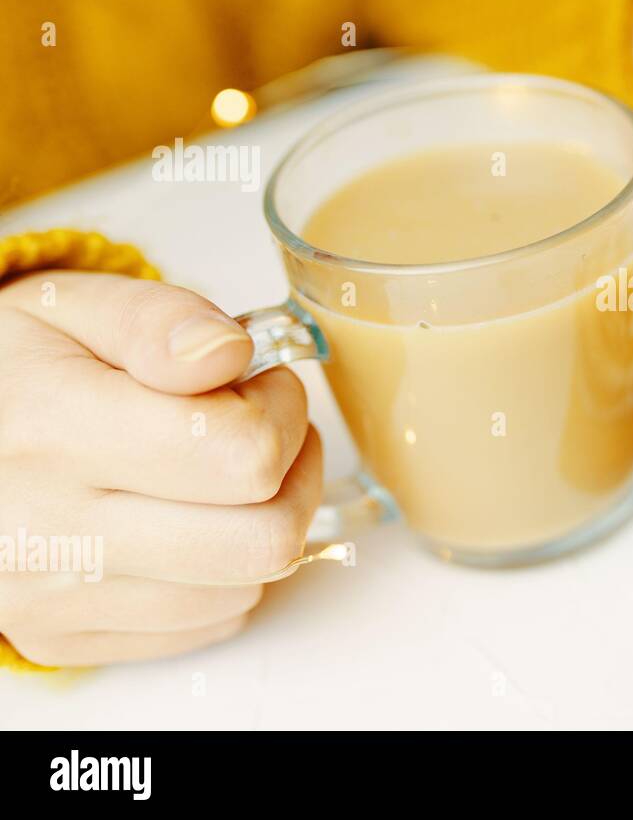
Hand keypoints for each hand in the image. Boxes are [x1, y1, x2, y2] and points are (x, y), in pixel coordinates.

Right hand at [0, 272, 320, 665]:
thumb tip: (228, 356)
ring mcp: (53, 599)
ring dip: (262, 525)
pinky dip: (221, 573)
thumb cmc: (13, 368)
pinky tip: (189, 518)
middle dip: (293, 478)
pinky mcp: (62, 638)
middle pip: (261, 541)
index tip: (263, 385)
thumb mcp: (72, 306)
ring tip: (224, 471)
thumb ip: (160, 321)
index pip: (243, 454)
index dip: (281, 411)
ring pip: (243, 589)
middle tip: (267, 433)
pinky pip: (204, 624)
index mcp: (53, 432)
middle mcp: (47, 533)